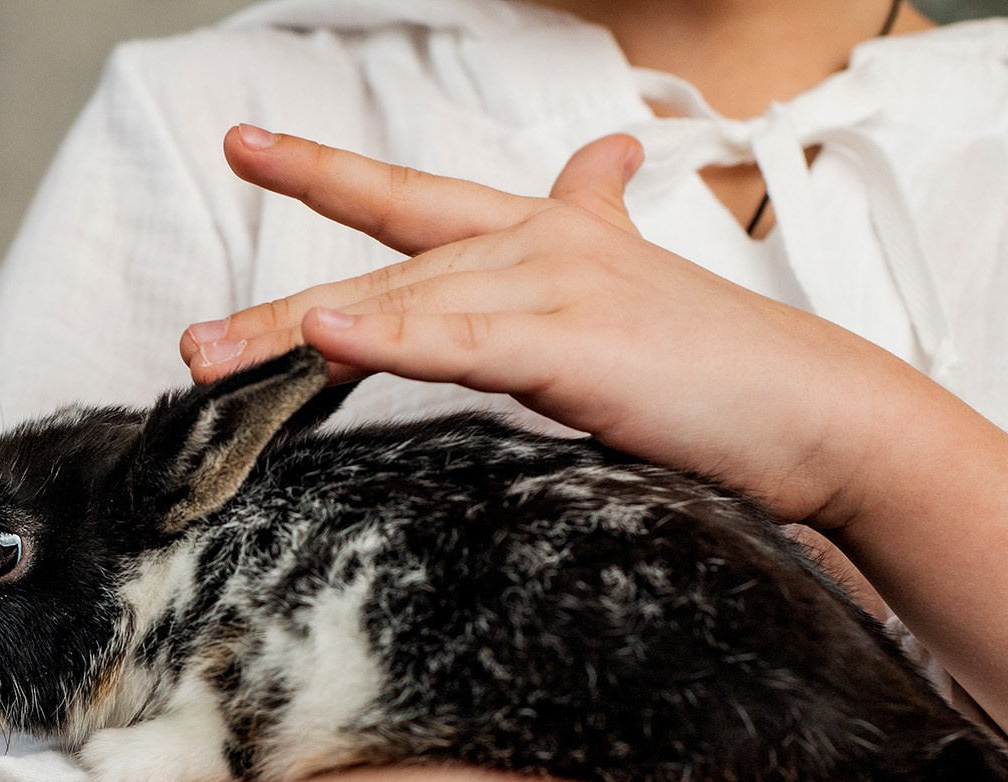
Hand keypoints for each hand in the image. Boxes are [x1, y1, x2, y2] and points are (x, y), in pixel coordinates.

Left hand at [180, 125, 936, 528]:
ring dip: (296, 337)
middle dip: (275, 307)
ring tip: (209, 360)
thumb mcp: (637, 285)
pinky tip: (327, 333)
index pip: (410, 201)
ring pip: (399, 308)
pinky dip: (391, 338)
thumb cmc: (721, 368)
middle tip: (189, 342)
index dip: (323, 171)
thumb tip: (601, 155)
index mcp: (541, 235)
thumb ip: (596, 223)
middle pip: (378, 269)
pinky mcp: (571, 342)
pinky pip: (460, 340)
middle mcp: (536, 245)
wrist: (818, 410)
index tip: (247, 145)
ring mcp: (552, 286)